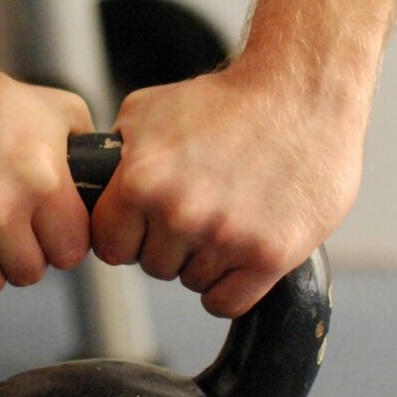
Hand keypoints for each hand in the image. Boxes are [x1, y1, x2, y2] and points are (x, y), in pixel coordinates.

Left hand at [91, 62, 366, 317]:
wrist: (302, 94)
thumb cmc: (230, 100)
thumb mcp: (150, 110)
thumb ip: (116, 154)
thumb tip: (94, 181)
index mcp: (142, 181)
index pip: (109, 245)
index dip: (126, 235)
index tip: (144, 224)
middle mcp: (180, 213)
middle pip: (153, 266)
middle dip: (170, 244)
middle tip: (199, 209)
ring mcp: (225, 237)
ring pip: (192, 283)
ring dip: (204, 261)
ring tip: (227, 218)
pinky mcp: (269, 255)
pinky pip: (227, 302)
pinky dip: (231, 285)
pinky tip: (240, 252)